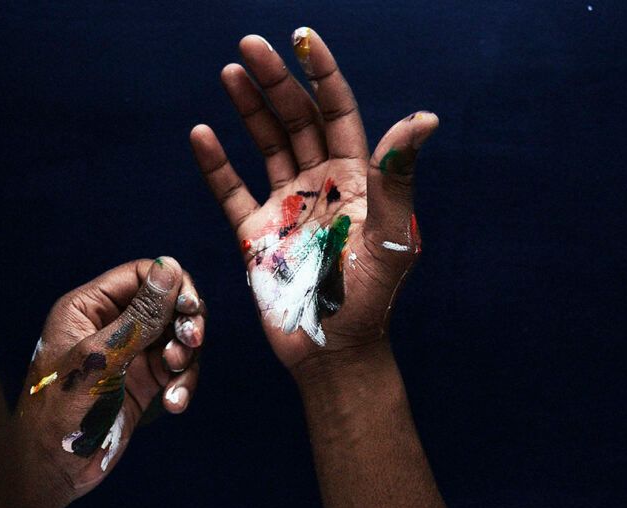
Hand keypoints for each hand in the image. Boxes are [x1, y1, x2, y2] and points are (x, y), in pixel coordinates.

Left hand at [15, 257, 204, 507]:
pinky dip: (182, 383)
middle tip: (191, 343)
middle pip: (167, 303)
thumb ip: (140, 315)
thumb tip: (170, 267)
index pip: (142, 275)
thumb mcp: (102, 359)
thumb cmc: (61, 412)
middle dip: (184, 322)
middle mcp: (111, 325)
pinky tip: (175, 404)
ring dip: (185, 358)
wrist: (52, 472)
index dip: (173, 286)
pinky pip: (176, 370)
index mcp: (89, 307)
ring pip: (177, 338)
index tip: (190, 310)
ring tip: (176, 378)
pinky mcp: (143, 383)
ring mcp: (129, 354)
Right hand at [190, 28, 437, 373]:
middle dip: (275, 81)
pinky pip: (231, 190)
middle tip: (249, 46)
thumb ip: (397, 177)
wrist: (331, 351)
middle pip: (295, 119)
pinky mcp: (254, 233)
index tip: (302, 37)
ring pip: (264, 144)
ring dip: (248, 109)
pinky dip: (216, 163)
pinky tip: (201, 133)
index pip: (337, 112)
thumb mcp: (390, 236)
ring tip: (230, 72)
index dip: (321, 73)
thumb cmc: (369, 298)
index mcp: (356, 178)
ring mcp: (286, 205)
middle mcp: (320, 183)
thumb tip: (424, 118)